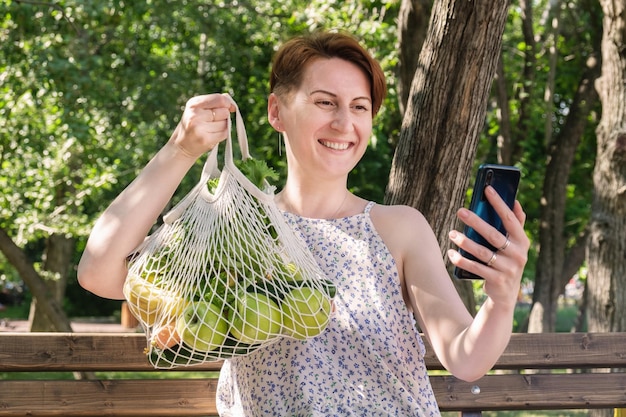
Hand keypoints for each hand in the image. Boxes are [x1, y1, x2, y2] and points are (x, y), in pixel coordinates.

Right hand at [168, 93, 235, 158]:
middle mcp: (195, 115)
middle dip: (223, 116)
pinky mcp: (205, 140)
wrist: (182, 145)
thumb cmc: (194, 124)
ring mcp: (199, 128)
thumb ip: (215, 103)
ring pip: (225, 123)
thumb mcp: (198, 109)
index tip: (228, 107)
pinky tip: (213, 134)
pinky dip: (222, 134)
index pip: (219, 99)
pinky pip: (224, 133)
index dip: (227, 103)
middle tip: (213, 120)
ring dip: (222, 126)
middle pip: (224, 112)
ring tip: (211, 128)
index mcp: (193, 104)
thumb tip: (232, 105)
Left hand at [448, 185, 528, 304]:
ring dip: (465, 242)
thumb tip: (515, 201)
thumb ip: (517, 224)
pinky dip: (461, 260)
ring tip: (452, 233)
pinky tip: (451, 253)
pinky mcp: (496, 280)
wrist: (506, 294)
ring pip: (482, 252)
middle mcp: (518, 255)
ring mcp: (508, 268)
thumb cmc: (507, 261)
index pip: (511, 219)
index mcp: (523, 241)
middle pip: (493, 235)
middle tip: (460, 211)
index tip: (487, 189)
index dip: (499, 204)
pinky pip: (475, 267)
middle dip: (476, 221)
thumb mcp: (516, 245)